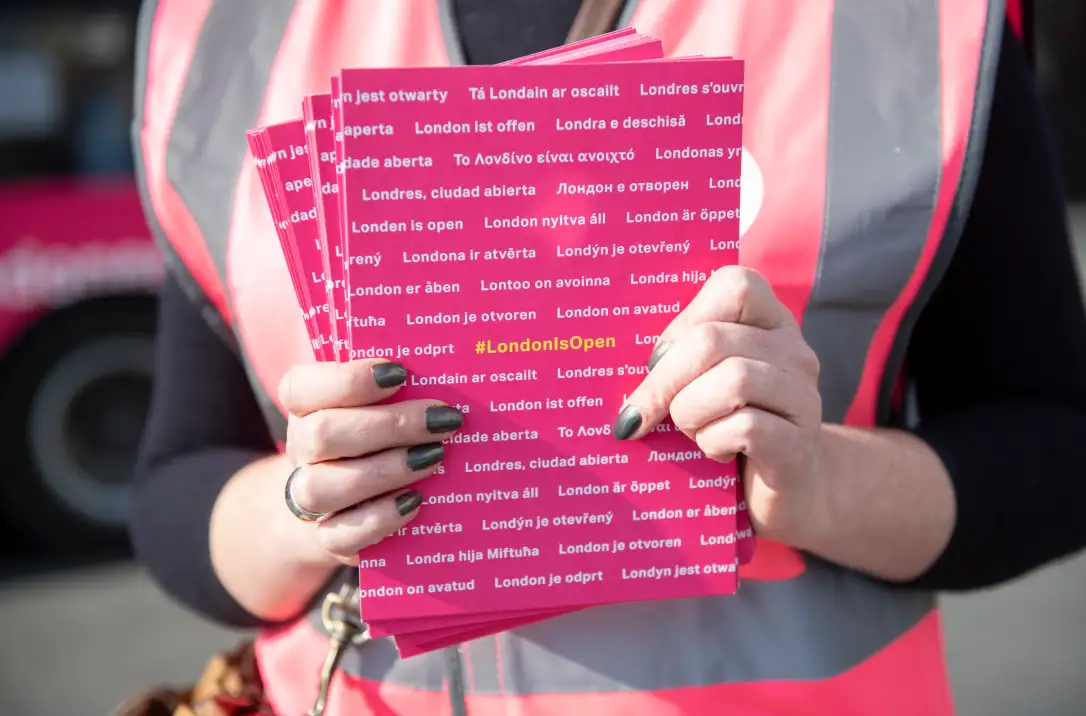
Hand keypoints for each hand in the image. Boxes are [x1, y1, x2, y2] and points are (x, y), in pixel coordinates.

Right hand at [278, 359, 462, 564]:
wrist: (349, 504)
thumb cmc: (377, 436)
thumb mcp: (380, 405)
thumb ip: (398, 389)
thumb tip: (447, 373)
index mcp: (304, 407)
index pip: (302, 388)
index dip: (348, 380)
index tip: (400, 372)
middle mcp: (300, 450)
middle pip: (321, 435)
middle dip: (388, 425)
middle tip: (442, 420)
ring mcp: (307, 498)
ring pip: (323, 486)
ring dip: (385, 470)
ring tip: (434, 458)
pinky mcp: (328, 537)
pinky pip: (340, 533)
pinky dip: (381, 517)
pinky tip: (416, 500)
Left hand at [613, 266, 822, 541]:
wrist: (785, 492)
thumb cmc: (727, 428)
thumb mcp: (703, 382)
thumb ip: (678, 360)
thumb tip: (618, 371)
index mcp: (769, 323)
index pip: (735, 284)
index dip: (685, 321)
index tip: (659, 359)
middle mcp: (794, 352)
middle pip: (713, 340)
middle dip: (664, 381)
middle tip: (646, 412)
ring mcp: (803, 397)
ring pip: (734, 380)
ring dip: (689, 413)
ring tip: (690, 432)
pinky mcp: (799, 444)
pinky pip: (746, 428)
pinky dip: (713, 442)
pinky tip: (716, 453)